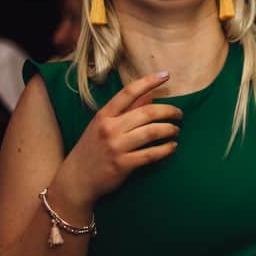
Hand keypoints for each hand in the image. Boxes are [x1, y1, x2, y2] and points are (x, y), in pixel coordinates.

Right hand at [54, 71, 181, 206]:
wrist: (76, 180)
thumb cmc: (92, 149)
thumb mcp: (102, 126)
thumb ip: (126, 111)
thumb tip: (150, 95)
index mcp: (104, 115)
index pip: (128, 92)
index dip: (149, 81)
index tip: (166, 75)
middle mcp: (109, 128)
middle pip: (147, 112)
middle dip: (168, 111)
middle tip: (179, 114)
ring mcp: (116, 147)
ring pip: (152, 132)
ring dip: (169, 129)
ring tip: (176, 130)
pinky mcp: (123, 165)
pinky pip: (151, 154)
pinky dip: (166, 149)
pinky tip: (172, 147)